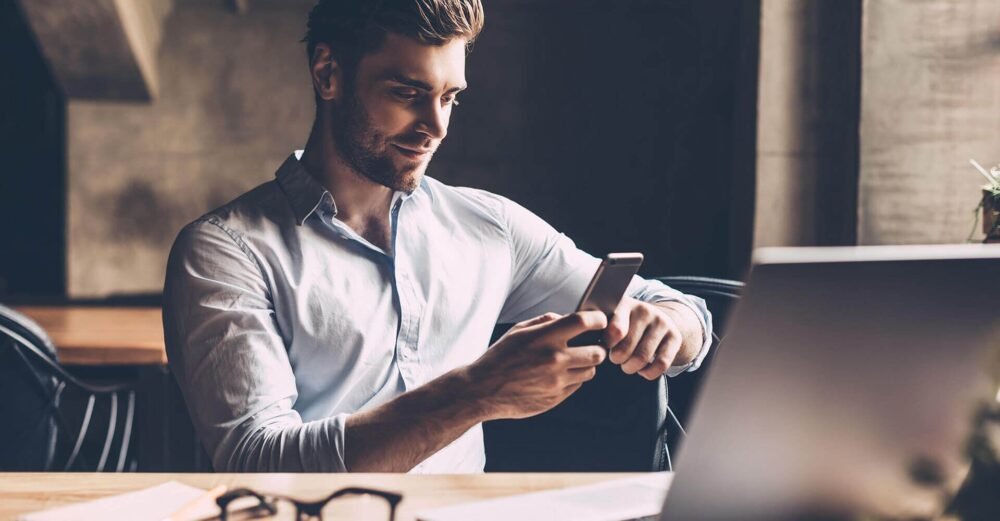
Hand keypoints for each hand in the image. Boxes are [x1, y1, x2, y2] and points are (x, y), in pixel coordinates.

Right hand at [468, 311, 607, 419]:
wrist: (483, 390)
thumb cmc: (499, 357)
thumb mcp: (518, 331)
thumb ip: (545, 321)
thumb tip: (566, 317)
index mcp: (545, 337)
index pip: (584, 322)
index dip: (598, 319)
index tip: (599, 321)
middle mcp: (555, 359)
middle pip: (597, 352)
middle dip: (597, 347)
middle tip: (590, 345)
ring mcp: (557, 381)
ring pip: (590, 371)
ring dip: (585, 365)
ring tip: (572, 361)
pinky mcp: (556, 398)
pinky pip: (577, 386)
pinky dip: (573, 379)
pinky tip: (558, 375)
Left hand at [604, 298, 702, 379]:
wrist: (656, 319)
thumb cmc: (624, 324)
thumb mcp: (610, 320)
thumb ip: (599, 330)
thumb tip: (592, 348)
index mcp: (624, 304)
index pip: (615, 330)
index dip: (607, 345)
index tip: (606, 347)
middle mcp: (644, 310)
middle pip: (626, 349)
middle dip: (617, 359)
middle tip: (616, 358)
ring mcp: (661, 322)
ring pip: (642, 357)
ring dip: (630, 367)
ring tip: (627, 364)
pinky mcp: (675, 336)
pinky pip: (662, 364)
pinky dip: (649, 373)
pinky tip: (643, 369)